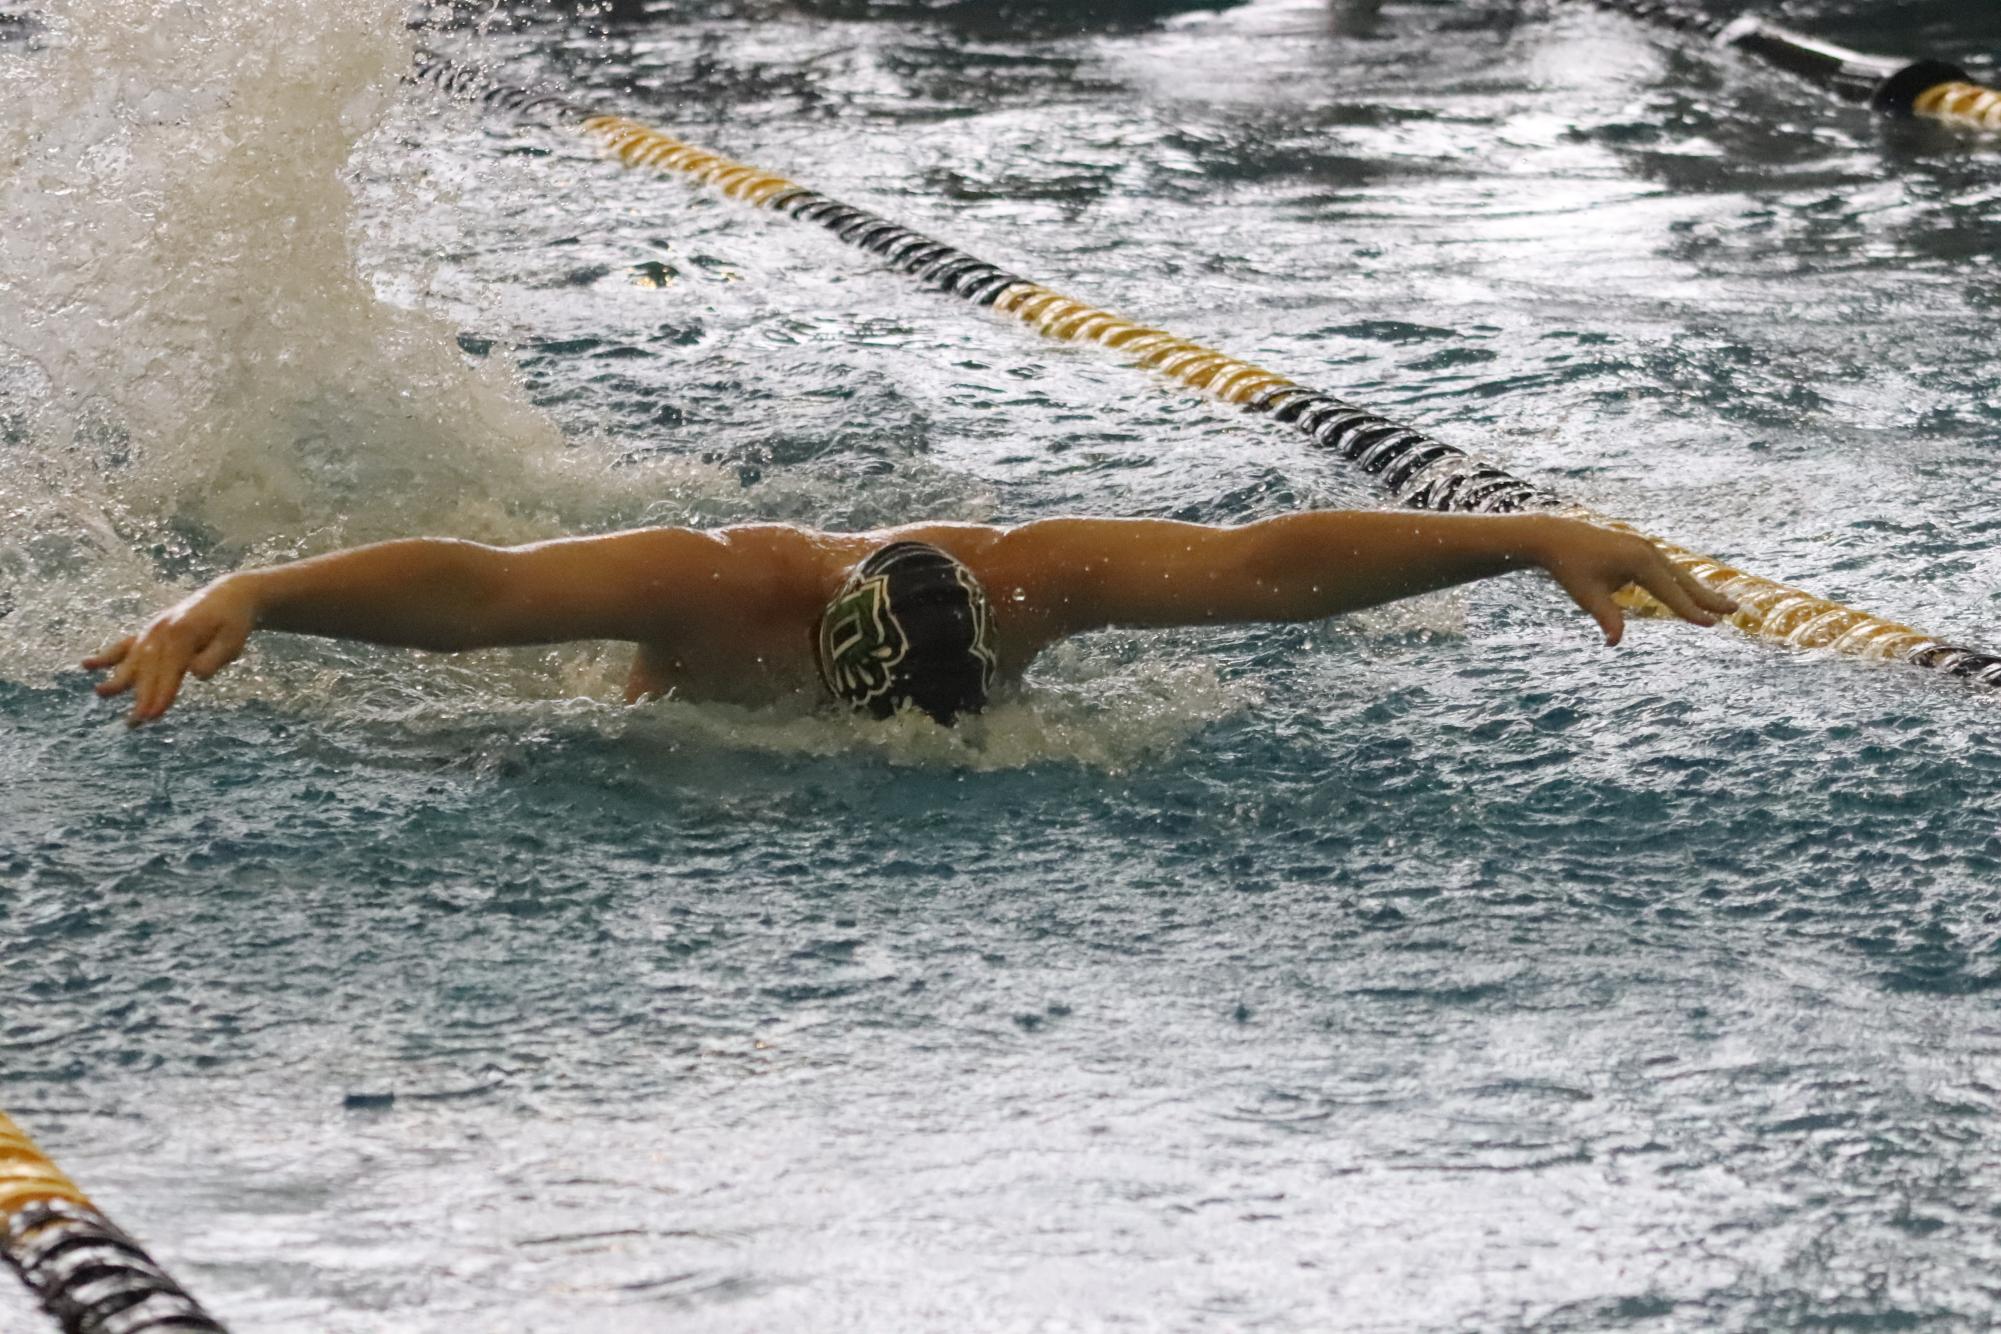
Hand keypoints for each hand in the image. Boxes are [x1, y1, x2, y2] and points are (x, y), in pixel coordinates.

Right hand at [84, 577, 258, 724]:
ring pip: (133, 659)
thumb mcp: (234, 641)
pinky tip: (86, 665)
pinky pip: (124, 644)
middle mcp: (162, 632)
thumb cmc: (233, 623)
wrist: (228, 596)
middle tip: (133, 723)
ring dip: (119, 680)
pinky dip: (106, 655)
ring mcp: (151, 631)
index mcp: (183, 634)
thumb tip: (194, 674)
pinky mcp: (148, 632)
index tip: (151, 716)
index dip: (160, 694)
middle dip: (140, 697)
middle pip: (148, 669)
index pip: (169, 671)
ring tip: (101, 694)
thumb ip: (214, 658)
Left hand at [1532, 518, 1736, 645]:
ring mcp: (1645, 547)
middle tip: (1733, 611)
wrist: (1556, 537)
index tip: (1710, 624)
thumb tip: (1614, 643)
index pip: (1671, 592)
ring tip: (1720, 604)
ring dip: (1698, 589)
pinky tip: (1691, 591)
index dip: (1690, 611)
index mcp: (1639, 561)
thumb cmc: (1570, 568)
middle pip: (1683, 580)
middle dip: (1707, 598)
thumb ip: (1606, 618)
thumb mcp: (1586, 596)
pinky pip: (1667, 569)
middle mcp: (1648, 551)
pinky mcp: (1640, 548)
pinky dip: (1682, 582)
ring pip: (1678, 573)